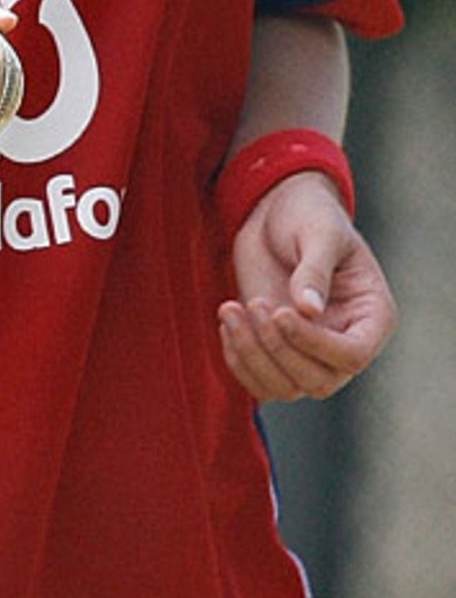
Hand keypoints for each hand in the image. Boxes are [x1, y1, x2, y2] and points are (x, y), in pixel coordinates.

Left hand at [218, 171, 397, 401]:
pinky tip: (227, 321)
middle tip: (255, 303)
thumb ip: (315, 269)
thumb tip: (310, 310)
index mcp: (372, 316)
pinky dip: (238, 360)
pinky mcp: (277, 350)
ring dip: (252, 356)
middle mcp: (345, 341)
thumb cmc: (307, 214)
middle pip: (318, 381)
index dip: (315, 344)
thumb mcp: (318, 232)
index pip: (353, 355)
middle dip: (278, 349)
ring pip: (286, 388)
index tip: (280, 312)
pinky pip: (259, 382)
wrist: (276, 210)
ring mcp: (310, 351)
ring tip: (231, 309)